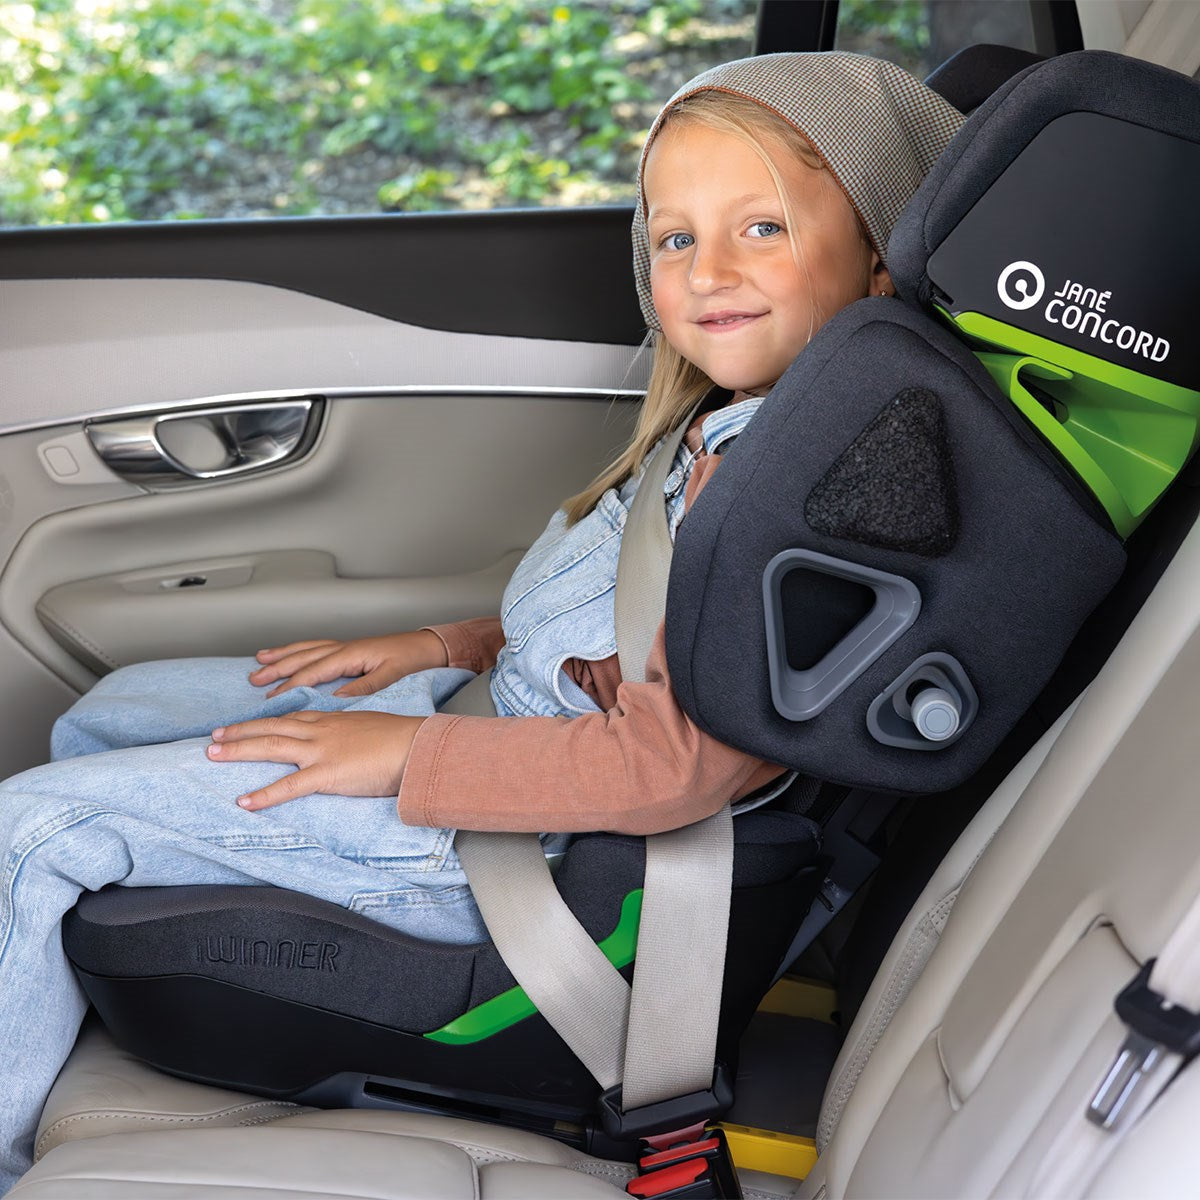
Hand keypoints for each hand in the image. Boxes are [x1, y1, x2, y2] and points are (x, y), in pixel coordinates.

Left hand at [208, 711, 425, 809]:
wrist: (417, 745)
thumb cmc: (402, 739)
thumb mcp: (371, 728)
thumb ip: (352, 734)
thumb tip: (349, 744)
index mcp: (333, 720)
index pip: (291, 718)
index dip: (264, 722)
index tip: (244, 725)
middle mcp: (321, 731)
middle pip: (271, 728)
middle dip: (240, 731)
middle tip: (213, 736)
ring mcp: (321, 751)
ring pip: (270, 746)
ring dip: (238, 750)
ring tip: (212, 754)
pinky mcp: (327, 774)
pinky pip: (289, 786)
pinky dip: (264, 794)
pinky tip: (244, 801)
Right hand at [249, 631, 448, 697]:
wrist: (427, 646)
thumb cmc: (410, 660)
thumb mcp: (390, 676)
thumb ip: (364, 687)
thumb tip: (336, 700)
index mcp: (350, 654)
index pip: (313, 671)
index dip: (291, 684)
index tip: (271, 698)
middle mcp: (343, 647)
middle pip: (302, 657)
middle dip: (277, 669)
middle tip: (254, 680)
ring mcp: (343, 646)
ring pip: (305, 649)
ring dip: (282, 656)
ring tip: (259, 662)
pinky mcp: (347, 648)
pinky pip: (314, 647)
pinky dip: (297, 650)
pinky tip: (287, 655)